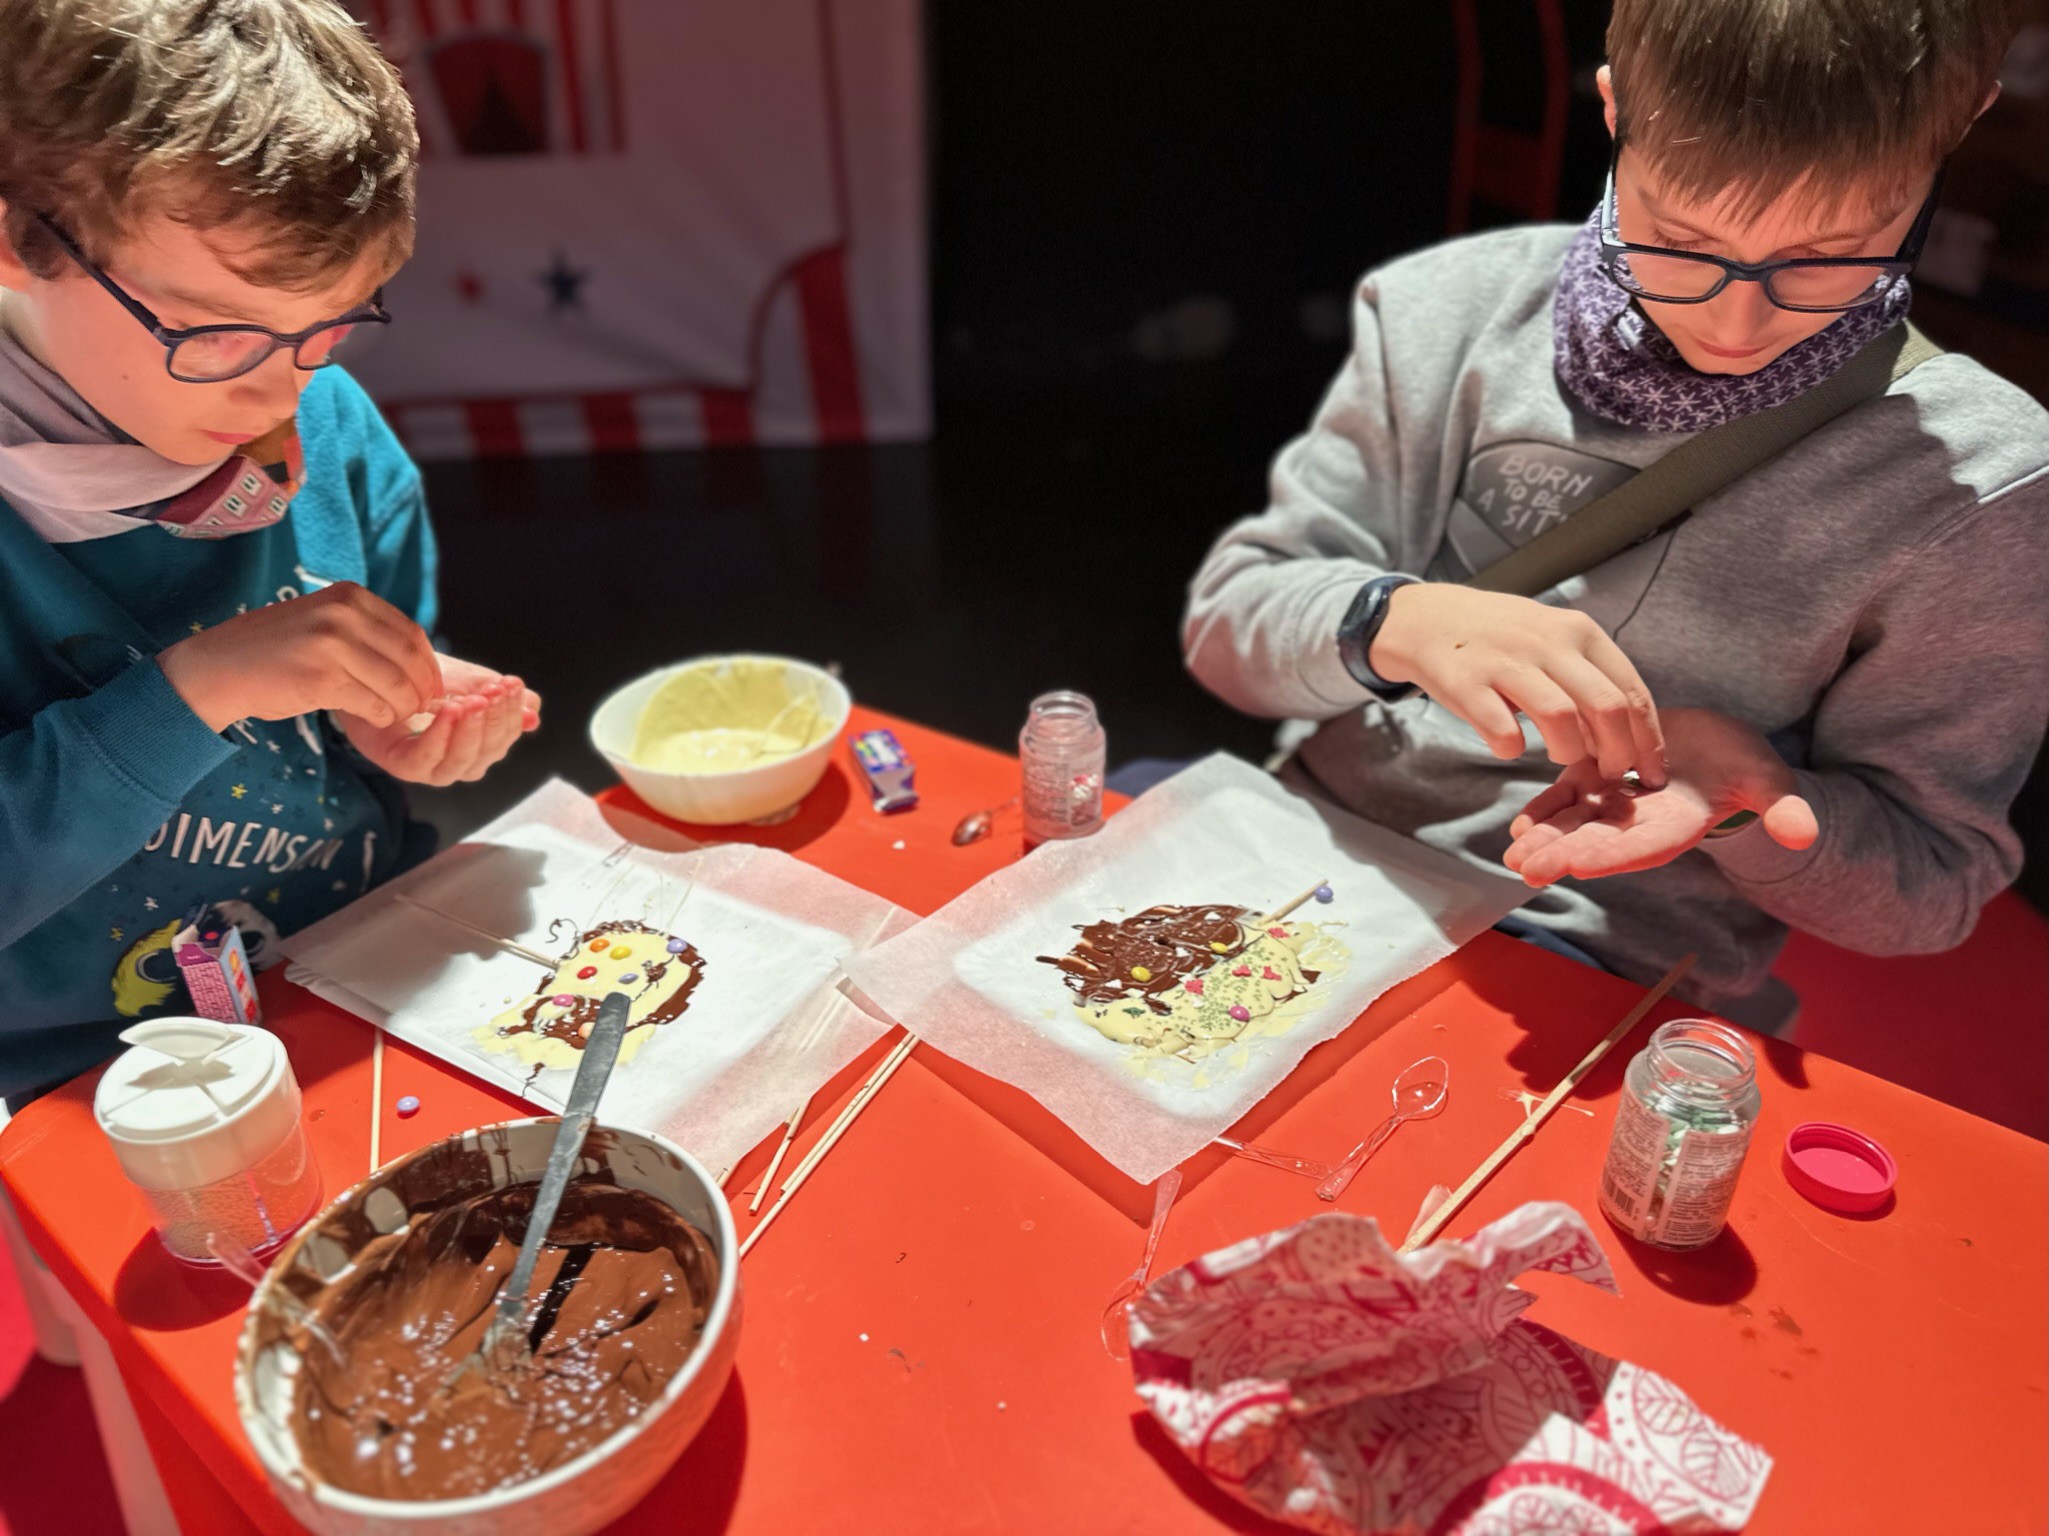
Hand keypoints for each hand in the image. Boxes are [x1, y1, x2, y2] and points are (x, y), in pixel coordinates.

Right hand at [160, 582, 442, 732]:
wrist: (217, 668)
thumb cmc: (274, 651)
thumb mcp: (322, 621)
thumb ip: (365, 631)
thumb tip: (420, 662)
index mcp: (349, 596)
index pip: (411, 633)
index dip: (428, 666)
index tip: (431, 688)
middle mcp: (344, 614)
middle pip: (409, 659)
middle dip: (421, 690)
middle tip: (419, 709)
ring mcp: (332, 644)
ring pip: (396, 685)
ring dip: (402, 707)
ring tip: (394, 715)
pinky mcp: (322, 678)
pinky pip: (372, 704)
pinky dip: (379, 716)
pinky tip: (372, 718)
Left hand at [336, 657, 540, 786]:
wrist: (375, 672)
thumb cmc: (421, 680)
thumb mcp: (468, 681)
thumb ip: (499, 697)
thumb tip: (532, 712)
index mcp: (476, 745)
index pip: (503, 738)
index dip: (511, 714)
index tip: (512, 685)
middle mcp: (456, 762)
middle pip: (486, 754)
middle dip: (494, 722)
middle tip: (495, 691)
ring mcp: (428, 768)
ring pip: (460, 763)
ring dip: (470, 732)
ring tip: (473, 701)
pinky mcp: (400, 764)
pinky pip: (425, 760)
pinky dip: (440, 737)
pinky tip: (449, 710)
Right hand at [1369, 583, 1665, 784]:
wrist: (1426, 617)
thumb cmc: (1500, 637)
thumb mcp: (1552, 638)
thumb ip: (1588, 678)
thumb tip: (1624, 737)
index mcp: (1578, 632)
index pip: (1631, 690)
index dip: (1648, 739)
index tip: (1651, 773)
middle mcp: (1547, 642)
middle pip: (1606, 706)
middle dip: (1617, 753)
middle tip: (1609, 775)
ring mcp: (1505, 661)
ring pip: (1560, 717)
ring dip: (1568, 751)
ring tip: (1559, 757)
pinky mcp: (1464, 683)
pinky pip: (1501, 729)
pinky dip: (1510, 748)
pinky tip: (1507, 746)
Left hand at [1502, 706, 1818, 886]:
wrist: (1717, 746)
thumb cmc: (1746, 766)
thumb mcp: (1769, 782)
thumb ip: (1783, 807)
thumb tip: (1802, 834)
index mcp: (1676, 827)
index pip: (1642, 846)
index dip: (1612, 854)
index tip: (1580, 864)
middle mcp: (1641, 823)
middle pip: (1599, 842)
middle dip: (1562, 854)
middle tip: (1526, 867)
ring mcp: (1616, 803)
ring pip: (1575, 824)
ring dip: (1544, 839)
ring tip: (1513, 853)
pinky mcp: (1599, 778)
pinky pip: (1568, 798)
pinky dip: (1545, 810)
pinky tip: (1518, 826)